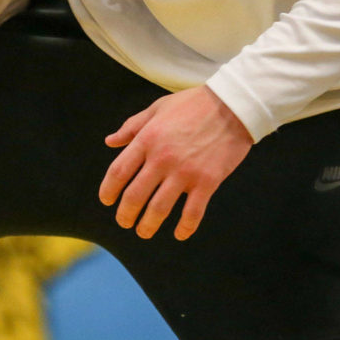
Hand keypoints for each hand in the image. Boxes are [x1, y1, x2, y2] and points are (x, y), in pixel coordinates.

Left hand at [98, 84, 252, 240]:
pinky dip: (185, 228)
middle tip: (124, 222)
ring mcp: (185, 172)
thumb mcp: (157, 109)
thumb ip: (131, 126)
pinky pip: (193, 213)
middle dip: (125, 214)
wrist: (232, 106)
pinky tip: (179, 234)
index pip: (118, 172)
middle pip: (134, 195)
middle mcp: (162, 158)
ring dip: (148, 225)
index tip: (106, 201)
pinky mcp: (208, 182)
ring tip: (144, 232)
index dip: (108, 190)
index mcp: (147, 139)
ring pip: (159, 209)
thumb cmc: (192, 105)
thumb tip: (109, 141)